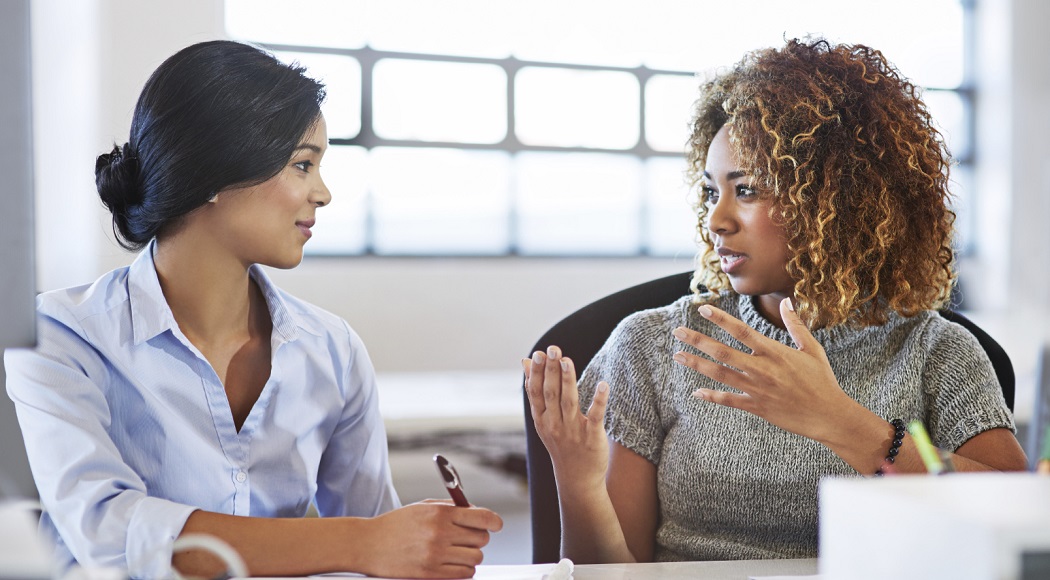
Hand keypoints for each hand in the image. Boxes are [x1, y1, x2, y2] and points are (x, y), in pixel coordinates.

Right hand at [359, 500, 502, 578]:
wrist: (368, 544)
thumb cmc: (396, 524)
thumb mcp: (423, 506)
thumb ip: (451, 507)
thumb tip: (477, 512)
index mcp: (440, 513)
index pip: (482, 517)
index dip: (494, 521)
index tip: (495, 524)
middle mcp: (440, 533)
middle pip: (482, 539)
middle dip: (478, 537)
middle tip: (467, 537)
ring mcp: (436, 555)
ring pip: (475, 558)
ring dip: (470, 555)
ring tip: (457, 551)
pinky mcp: (431, 573)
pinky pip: (464, 574)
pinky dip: (463, 569)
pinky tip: (452, 562)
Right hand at [522, 346, 609, 492]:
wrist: (577, 479)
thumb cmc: (561, 442)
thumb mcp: (543, 419)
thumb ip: (536, 390)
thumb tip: (524, 361)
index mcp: (541, 419)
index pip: (535, 392)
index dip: (535, 373)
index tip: (537, 353)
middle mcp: (554, 424)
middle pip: (551, 393)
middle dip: (550, 371)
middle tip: (552, 349)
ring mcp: (573, 431)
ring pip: (569, 401)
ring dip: (567, 380)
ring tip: (567, 360)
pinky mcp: (592, 437)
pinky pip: (595, 416)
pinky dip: (599, 400)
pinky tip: (603, 384)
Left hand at [671, 298, 860, 444]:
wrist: (829, 415)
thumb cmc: (822, 380)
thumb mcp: (812, 349)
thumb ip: (796, 325)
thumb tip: (787, 301)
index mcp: (774, 352)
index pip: (742, 331)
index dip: (720, 320)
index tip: (702, 309)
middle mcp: (762, 369)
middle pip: (722, 351)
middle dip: (697, 340)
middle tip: (677, 332)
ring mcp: (757, 389)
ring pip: (720, 374)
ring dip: (697, 364)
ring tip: (677, 356)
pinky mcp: (757, 407)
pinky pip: (729, 400)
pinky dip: (712, 396)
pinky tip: (696, 392)